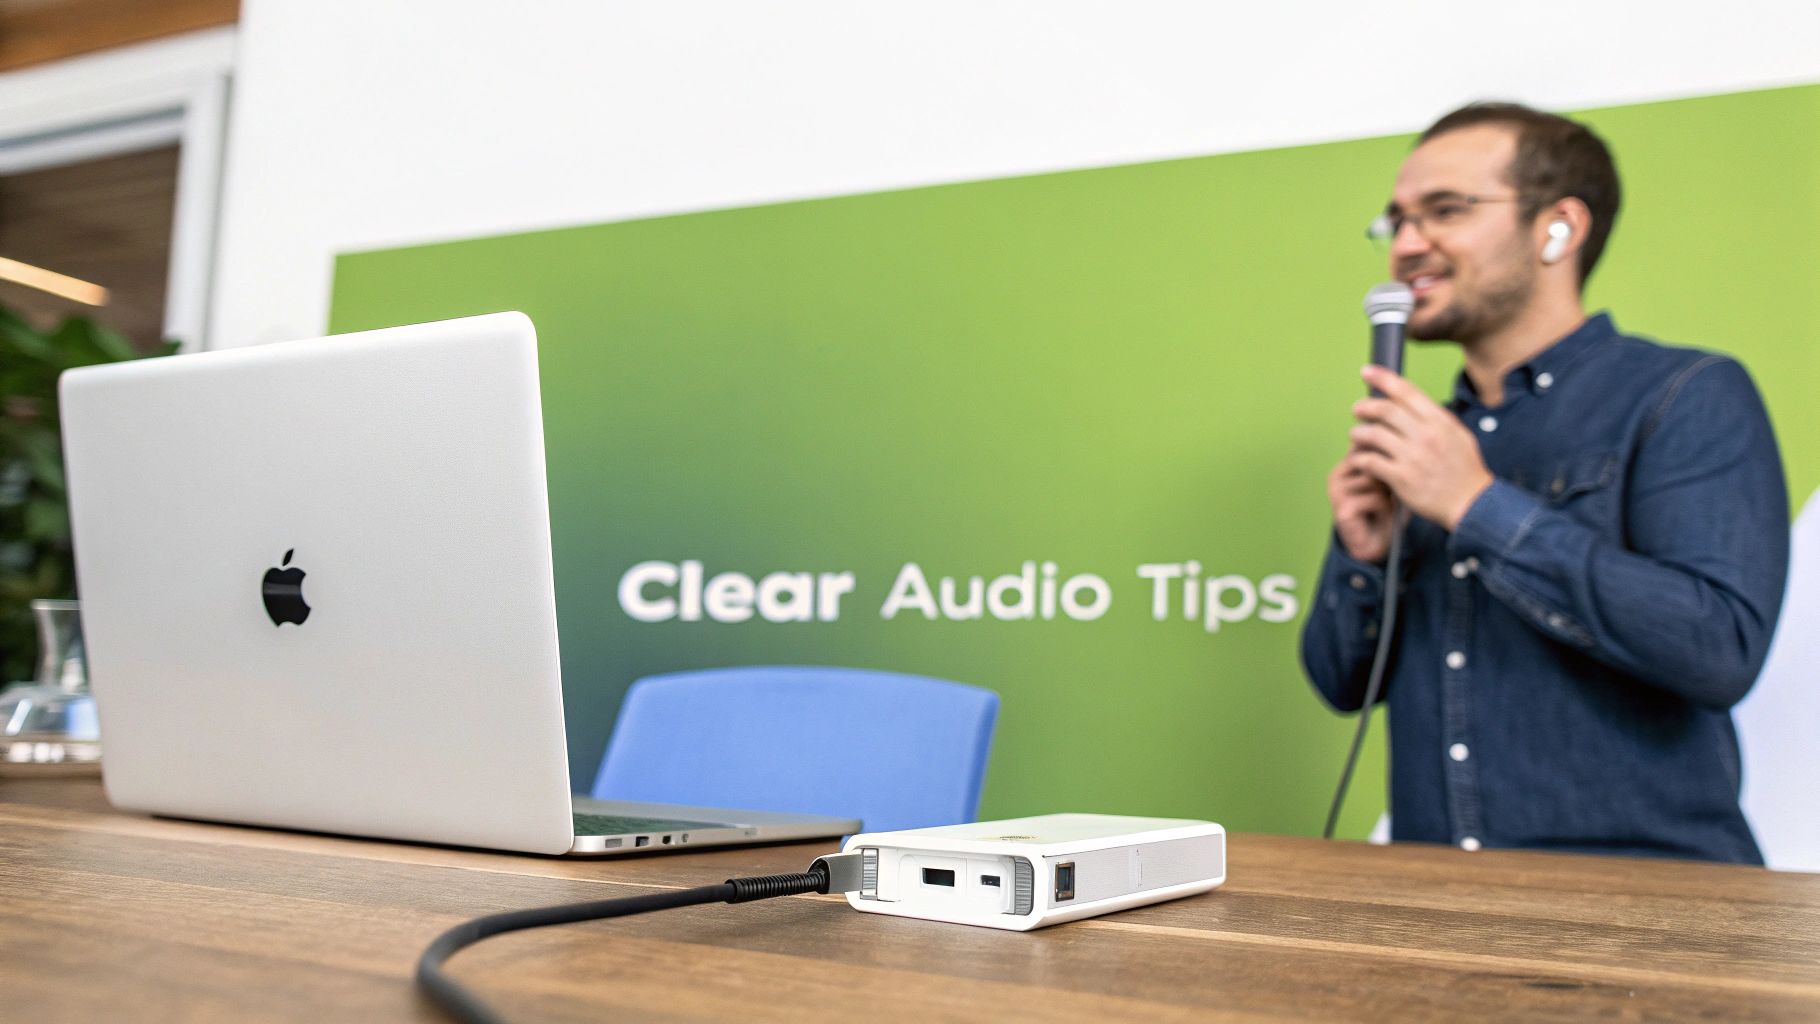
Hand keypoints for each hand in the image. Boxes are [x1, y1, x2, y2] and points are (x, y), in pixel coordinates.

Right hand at [1327, 444, 1394, 562]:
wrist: (1376, 540)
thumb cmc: (1386, 507)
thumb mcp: (1388, 477)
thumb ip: (1386, 460)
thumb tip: (1396, 442)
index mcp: (1345, 464)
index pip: (1366, 445)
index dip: (1386, 455)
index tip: (1395, 469)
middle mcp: (1336, 475)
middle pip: (1370, 460)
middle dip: (1387, 474)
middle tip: (1390, 490)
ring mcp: (1336, 492)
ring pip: (1373, 479)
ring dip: (1387, 492)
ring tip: (1386, 502)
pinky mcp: (1342, 510)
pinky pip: (1373, 498)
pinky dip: (1384, 506)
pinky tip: (1381, 513)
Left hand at [1350, 365, 1494, 530]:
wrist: (1472, 504)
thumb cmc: (1465, 470)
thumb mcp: (1458, 435)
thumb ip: (1434, 418)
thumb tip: (1410, 402)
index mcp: (1440, 421)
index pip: (1406, 391)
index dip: (1383, 378)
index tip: (1366, 371)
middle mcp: (1426, 435)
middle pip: (1385, 410)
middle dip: (1365, 406)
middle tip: (1357, 409)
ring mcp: (1412, 457)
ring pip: (1373, 435)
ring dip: (1358, 433)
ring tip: (1355, 435)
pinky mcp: (1401, 478)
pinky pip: (1370, 461)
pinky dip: (1360, 458)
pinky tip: (1360, 459)